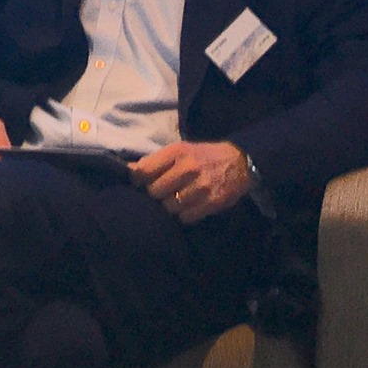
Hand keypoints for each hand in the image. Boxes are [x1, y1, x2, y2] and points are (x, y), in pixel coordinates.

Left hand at [130, 141, 251, 223]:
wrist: (239, 162)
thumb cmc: (201, 156)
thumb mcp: (178, 150)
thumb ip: (154, 160)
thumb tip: (128, 169)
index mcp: (177, 152)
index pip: (144, 170)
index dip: (137, 180)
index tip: (140, 183)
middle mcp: (189, 168)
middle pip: (155, 191)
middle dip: (155, 194)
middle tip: (162, 192)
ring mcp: (202, 186)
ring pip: (170, 206)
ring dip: (170, 206)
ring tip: (176, 199)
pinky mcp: (213, 202)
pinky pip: (186, 217)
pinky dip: (184, 215)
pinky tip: (188, 206)